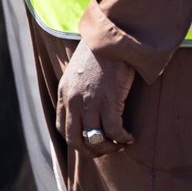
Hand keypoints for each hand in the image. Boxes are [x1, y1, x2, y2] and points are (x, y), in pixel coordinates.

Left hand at [56, 41, 134, 157]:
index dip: (77, 141)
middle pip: (75, 140)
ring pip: (95, 140)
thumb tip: (85, 112)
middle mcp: (73, 101)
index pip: (62, 128)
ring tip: (120, 143)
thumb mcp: (77, 73)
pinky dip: (122, 139)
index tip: (91, 143)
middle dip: (91, 151)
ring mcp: (90, 102)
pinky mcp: (108, 101)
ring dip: (109, 148)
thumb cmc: (98, 55)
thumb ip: (76, 92)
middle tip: (108, 150)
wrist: (110, 39)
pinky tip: (129, 137)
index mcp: (63, 93)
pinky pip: (114, 132)